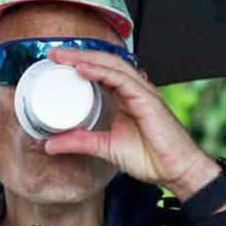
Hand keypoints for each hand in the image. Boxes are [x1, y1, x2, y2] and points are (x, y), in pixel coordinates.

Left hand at [42, 48, 218, 199]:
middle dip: (78, 55)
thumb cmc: (151, 159)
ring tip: (63, 56)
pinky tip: (83, 69)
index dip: (78, 64)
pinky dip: (102, 72)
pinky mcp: (148, 100)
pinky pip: (123, 80)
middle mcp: (133, 91)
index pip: (100, 73)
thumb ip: (80, 142)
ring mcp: (142, 93)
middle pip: (104, 63)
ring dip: (86, 58)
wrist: (176, 171)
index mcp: (125, 99)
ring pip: (112, 66)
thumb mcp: (106, 148)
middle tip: (52, 53)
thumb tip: (48, 145)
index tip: (55, 63)